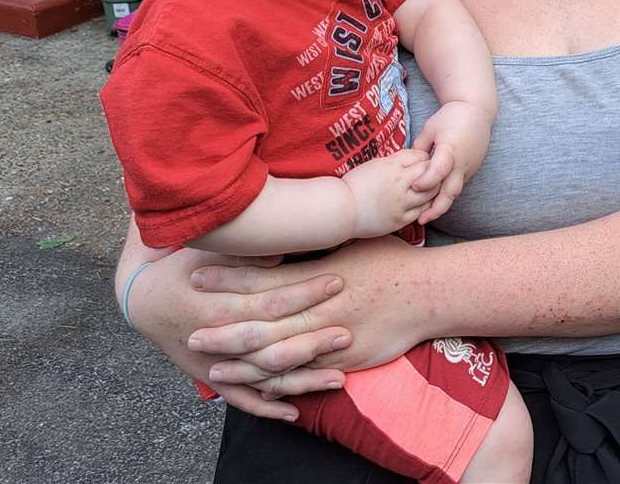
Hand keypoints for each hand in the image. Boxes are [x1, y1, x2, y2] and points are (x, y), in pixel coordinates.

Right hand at [124, 245, 351, 418]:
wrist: (144, 300)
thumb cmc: (185, 267)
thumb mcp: (210, 251)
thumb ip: (246, 254)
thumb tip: (283, 250)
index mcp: (218, 306)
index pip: (270, 301)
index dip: (304, 293)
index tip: (337, 282)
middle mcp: (217, 339)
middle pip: (272, 344)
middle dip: (312, 340)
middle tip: (347, 334)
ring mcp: (214, 364)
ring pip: (263, 378)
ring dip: (302, 380)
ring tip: (340, 379)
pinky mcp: (211, 378)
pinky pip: (241, 399)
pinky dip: (267, 408)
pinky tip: (295, 413)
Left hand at [188, 235, 423, 383]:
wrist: (428, 291)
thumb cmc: (390, 261)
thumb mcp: (351, 244)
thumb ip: (317, 246)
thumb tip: (286, 234)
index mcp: (317, 275)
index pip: (263, 277)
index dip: (228, 278)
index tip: (198, 276)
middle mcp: (319, 307)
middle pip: (262, 321)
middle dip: (224, 328)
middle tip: (191, 332)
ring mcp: (331, 336)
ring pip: (278, 354)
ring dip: (242, 362)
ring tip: (213, 366)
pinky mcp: (344, 360)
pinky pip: (305, 375)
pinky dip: (278, 382)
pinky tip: (257, 386)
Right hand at [344, 148, 435, 237]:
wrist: (340, 210)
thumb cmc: (356, 185)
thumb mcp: (375, 164)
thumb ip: (396, 160)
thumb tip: (415, 158)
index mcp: (392, 167)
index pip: (420, 156)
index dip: (425, 158)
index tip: (423, 161)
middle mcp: (399, 184)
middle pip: (430, 173)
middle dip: (433, 172)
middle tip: (432, 174)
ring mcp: (401, 203)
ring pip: (430, 193)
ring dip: (433, 189)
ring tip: (428, 188)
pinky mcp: (400, 219)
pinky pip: (422, 211)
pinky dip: (425, 205)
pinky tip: (421, 202)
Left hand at [411, 100, 486, 223]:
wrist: (478, 111)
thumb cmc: (451, 117)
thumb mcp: (430, 128)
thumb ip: (419, 148)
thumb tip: (409, 164)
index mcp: (450, 148)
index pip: (438, 170)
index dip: (425, 181)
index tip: (412, 187)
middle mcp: (461, 162)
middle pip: (450, 191)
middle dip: (435, 208)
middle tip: (420, 220)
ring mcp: (468, 167)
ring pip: (455, 192)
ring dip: (441, 205)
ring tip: (425, 216)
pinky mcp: (471, 169)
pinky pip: (457, 185)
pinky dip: (446, 194)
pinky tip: (434, 201)